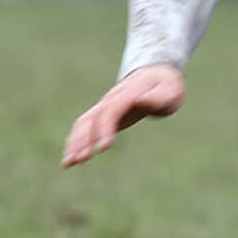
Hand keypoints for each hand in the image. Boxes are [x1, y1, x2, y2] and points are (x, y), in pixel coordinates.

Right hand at [62, 64, 184, 166]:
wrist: (156, 74)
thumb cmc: (166, 87)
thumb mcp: (169, 91)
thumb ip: (155, 98)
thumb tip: (139, 101)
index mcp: (128, 94)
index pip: (111, 112)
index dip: (105, 129)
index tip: (103, 148)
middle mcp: (111, 99)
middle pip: (92, 118)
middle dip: (83, 139)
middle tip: (79, 160)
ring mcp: (105, 105)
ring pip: (83, 123)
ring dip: (74, 142)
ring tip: (68, 163)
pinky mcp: (103, 114)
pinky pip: (84, 126)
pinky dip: (75, 140)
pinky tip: (72, 159)